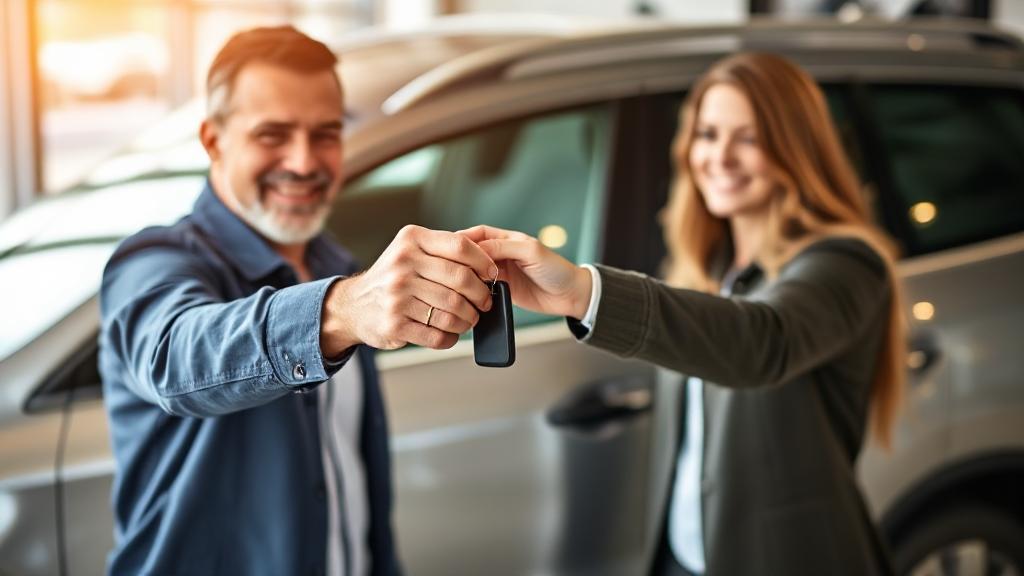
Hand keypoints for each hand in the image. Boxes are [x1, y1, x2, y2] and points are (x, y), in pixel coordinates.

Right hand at [320, 225, 495, 354]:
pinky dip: (451, 337)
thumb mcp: (411, 250)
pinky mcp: (395, 324)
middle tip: (485, 303)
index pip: (460, 246)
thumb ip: (444, 249)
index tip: (492, 274)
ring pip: (453, 310)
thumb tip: (489, 255)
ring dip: (468, 319)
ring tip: (470, 319)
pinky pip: (438, 335)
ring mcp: (397, 295)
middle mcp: (402, 264)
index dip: (484, 262)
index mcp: (411, 240)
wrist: (354, 305)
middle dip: (481, 295)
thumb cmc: (393, 277)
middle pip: (461, 280)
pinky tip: (451, 333)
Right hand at [458, 225, 591, 318]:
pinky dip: (473, 289)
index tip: (450, 248)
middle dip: (460, 258)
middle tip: (449, 266)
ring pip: (474, 270)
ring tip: (456, 281)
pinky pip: (481, 287)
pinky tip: (467, 293)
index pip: (478, 234)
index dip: (463, 239)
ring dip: (465, 275)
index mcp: (507, 239)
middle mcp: (501, 254)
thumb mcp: (531, 252)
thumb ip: (504, 247)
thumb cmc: (556, 270)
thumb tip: (476, 249)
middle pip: (472, 252)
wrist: (569, 296)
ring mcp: (500, 272)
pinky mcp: (502, 289)